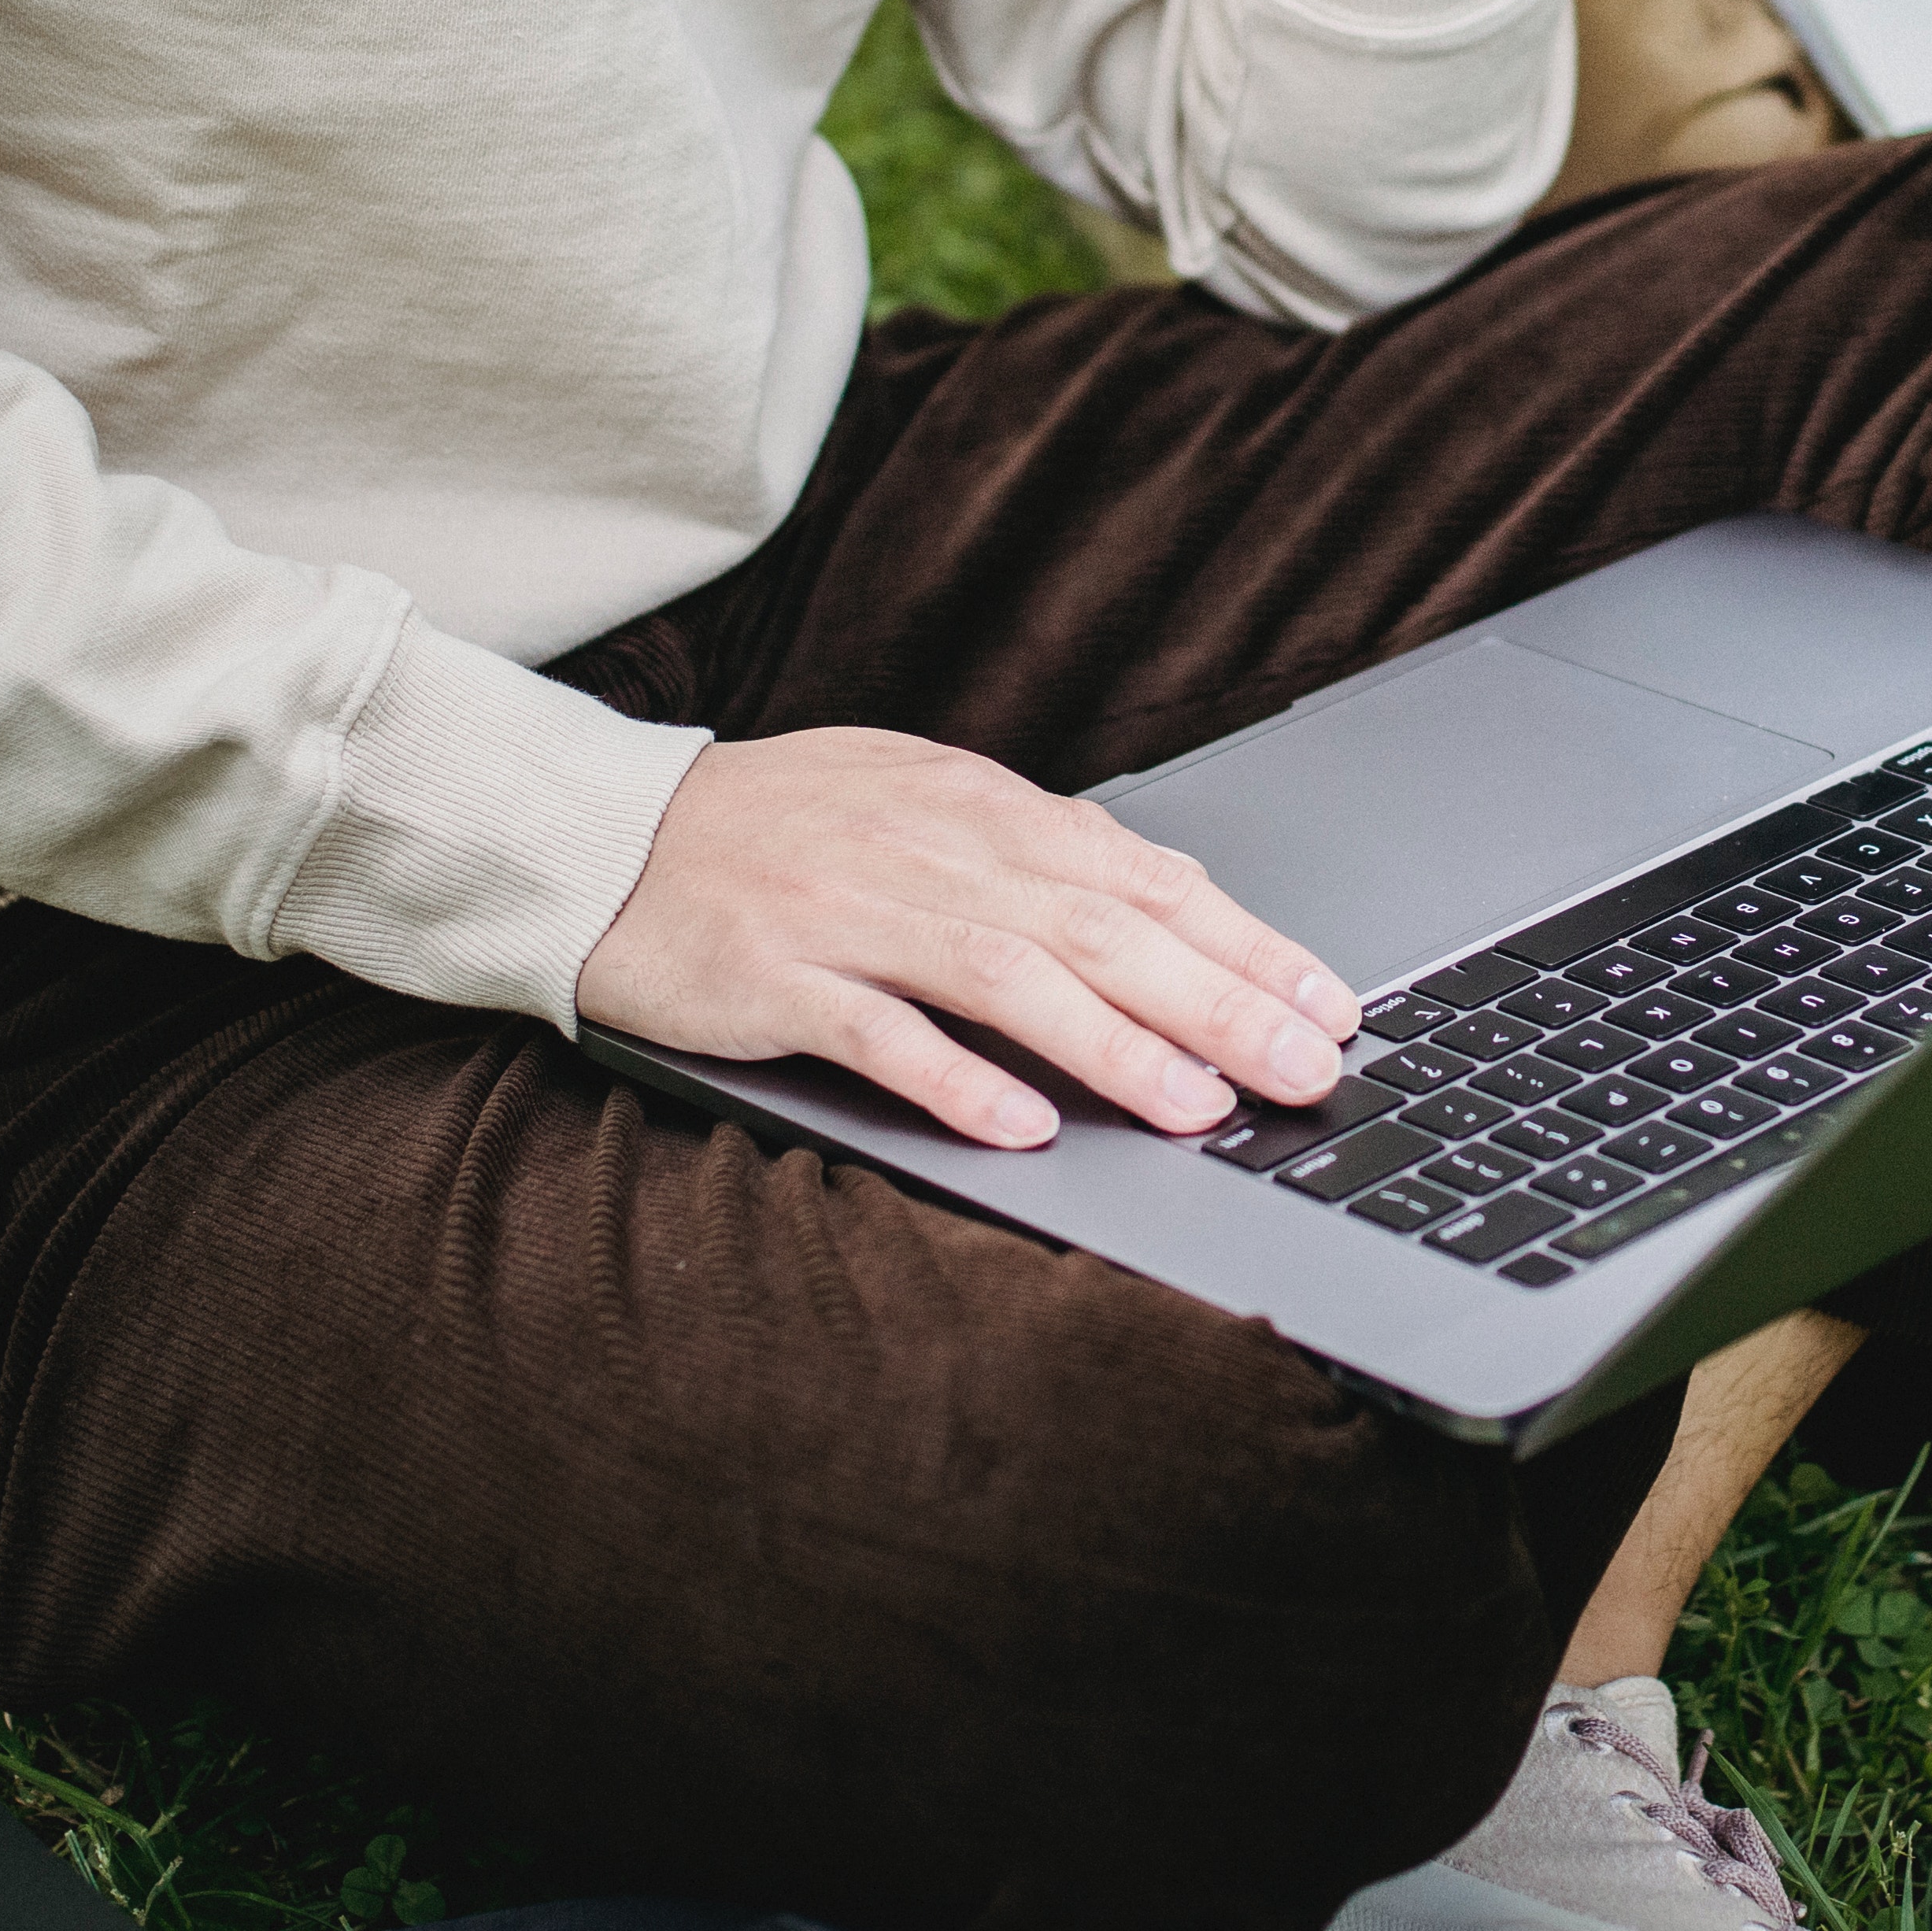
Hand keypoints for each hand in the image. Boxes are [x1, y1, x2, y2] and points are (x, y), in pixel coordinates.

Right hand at [576, 728, 1361, 1148]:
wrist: (603, 834)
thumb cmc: (782, 829)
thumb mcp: (922, 806)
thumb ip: (1036, 855)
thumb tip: (1171, 905)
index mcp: (978, 809)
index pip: (1141, 877)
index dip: (1244, 942)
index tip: (1328, 1002)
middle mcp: (929, 853)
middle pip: (1100, 929)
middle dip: (1218, 1003)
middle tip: (1306, 1068)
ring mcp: (848, 913)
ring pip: (1008, 979)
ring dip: (1113, 1048)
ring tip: (1198, 1107)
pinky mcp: (772, 977)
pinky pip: (875, 1031)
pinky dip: (954, 1079)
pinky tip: (1020, 1124)